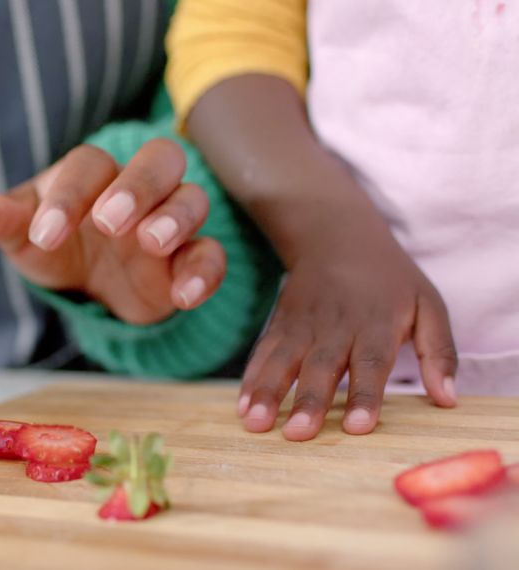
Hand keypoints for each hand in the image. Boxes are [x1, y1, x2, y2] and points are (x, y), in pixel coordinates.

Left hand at [0, 141, 226, 324]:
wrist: (89, 282)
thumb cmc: (55, 241)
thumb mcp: (24, 236)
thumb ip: (2, 221)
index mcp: (93, 174)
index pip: (88, 165)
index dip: (68, 196)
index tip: (45, 233)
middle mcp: (138, 187)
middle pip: (158, 160)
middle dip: (136, 186)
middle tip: (109, 221)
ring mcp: (170, 220)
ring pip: (192, 199)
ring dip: (175, 218)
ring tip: (151, 243)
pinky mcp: (191, 259)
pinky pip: (211, 254)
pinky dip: (203, 272)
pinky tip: (182, 296)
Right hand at [240, 237, 458, 440]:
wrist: (338, 237)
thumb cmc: (390, 280)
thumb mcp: (429, 305)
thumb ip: (440, 352)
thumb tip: (447, 400)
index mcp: (375, 323)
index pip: (370, 362)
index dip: (364, 395)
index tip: (357, 427)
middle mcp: (335, 325)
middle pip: (320, 366)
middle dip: (308, 401)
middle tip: (298, 434)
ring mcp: (302, 324)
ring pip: (283, 360)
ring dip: (268, 392)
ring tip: (256, 423)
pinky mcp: (280, 324)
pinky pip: (263, 353)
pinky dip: (251, 379)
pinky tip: (242, 407)